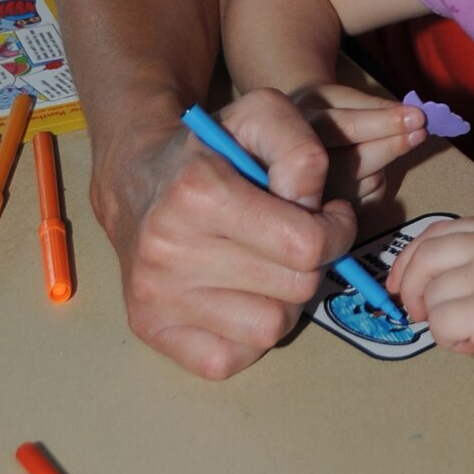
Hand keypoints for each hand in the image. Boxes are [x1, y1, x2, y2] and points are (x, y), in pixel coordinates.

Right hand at [96, 87, 361, 380]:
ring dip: (284, 299)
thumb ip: (301, 149)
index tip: (326, 215)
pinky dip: (248, 334)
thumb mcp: (262, 116)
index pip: (307, 245)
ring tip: (268, 265)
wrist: (138, 182)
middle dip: (311, 262)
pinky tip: (240, 295)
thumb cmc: (213, 151)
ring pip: (271, 328)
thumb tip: (316, 210)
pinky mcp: (151, 330)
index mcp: (198, 193)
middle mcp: (168, 250)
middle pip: (296, 287)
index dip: (335, 229)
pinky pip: (234, 358)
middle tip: (296, 239)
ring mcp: (155, 297)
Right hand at [291, 83, 425, 225]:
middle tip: (421, 131)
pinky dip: (379, 181)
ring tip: (382, 142)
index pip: (346, 128)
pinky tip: (367, 168)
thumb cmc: (323, 111)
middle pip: (356, 161)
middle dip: (393, 145)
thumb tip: (412, 116)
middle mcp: (300, 165)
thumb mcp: (339, 97)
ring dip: (386, 161)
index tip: (417, 117)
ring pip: (368, 181)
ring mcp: (314, 195)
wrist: (291, 137)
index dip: (384, 123)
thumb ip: (372, 106)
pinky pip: (371, 199)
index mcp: (299, 127)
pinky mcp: (329, 215)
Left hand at [387, 217, 473, 392]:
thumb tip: (426, 280)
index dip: (409, 260)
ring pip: (429, 297)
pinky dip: (451, 342)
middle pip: (422, 258)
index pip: (435, 233)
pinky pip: (440, 325)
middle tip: (418, 315)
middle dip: (409, 290)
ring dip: (440, 323)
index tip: (399, 285)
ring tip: (473, 335)